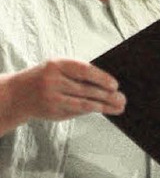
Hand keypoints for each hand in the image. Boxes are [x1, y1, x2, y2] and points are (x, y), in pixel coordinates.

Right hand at [0, 59, 124, 132]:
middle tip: (122, 98)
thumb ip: (80, 73)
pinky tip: (103, 109)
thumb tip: (109, 84)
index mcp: (57, 65)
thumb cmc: (48, 77)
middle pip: (86, 89)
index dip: (101, 78)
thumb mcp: (59, 68)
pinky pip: (76, 111)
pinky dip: (92, 110)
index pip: (83, 71)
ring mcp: (51, 98)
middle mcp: (53, 81)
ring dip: (104, 106)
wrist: (19, 93)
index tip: (115, 85)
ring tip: (119, 106)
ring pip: (83, 103)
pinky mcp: (52, 111)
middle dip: (107, 95)